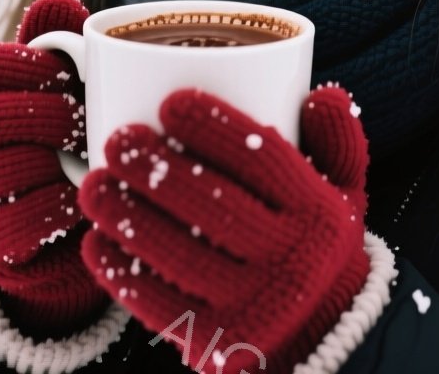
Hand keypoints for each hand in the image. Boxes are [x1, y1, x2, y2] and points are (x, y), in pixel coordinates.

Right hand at [0, 0, 106, 333]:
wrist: (66, 236)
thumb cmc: (68, 148)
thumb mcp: (64, 94)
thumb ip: (58, 48)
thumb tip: (60, 3)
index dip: (32, 67)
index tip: (74, 75)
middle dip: (48, 116)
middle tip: (90, 120)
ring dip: (56, 162)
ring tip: (94, 157)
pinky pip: (20, 223)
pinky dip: (61, 209)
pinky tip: (87, 198)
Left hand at [77, 85, 370, 371]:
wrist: (321, 337)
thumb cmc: (314, 243)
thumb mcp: (343, 194)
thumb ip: (337, 141)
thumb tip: (324, 94)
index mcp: (320, 216)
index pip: (263, 161)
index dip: (214, 126)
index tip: (170, 101)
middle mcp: (293, 265)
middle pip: (214, 207)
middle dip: (158, 168)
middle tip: (119, 141)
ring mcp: (255, 310)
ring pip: (179, 255)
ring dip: (128, 215)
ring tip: (94, 184)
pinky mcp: (217, 344)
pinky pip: (159, 304)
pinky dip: (122, 270)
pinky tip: (97, 240)